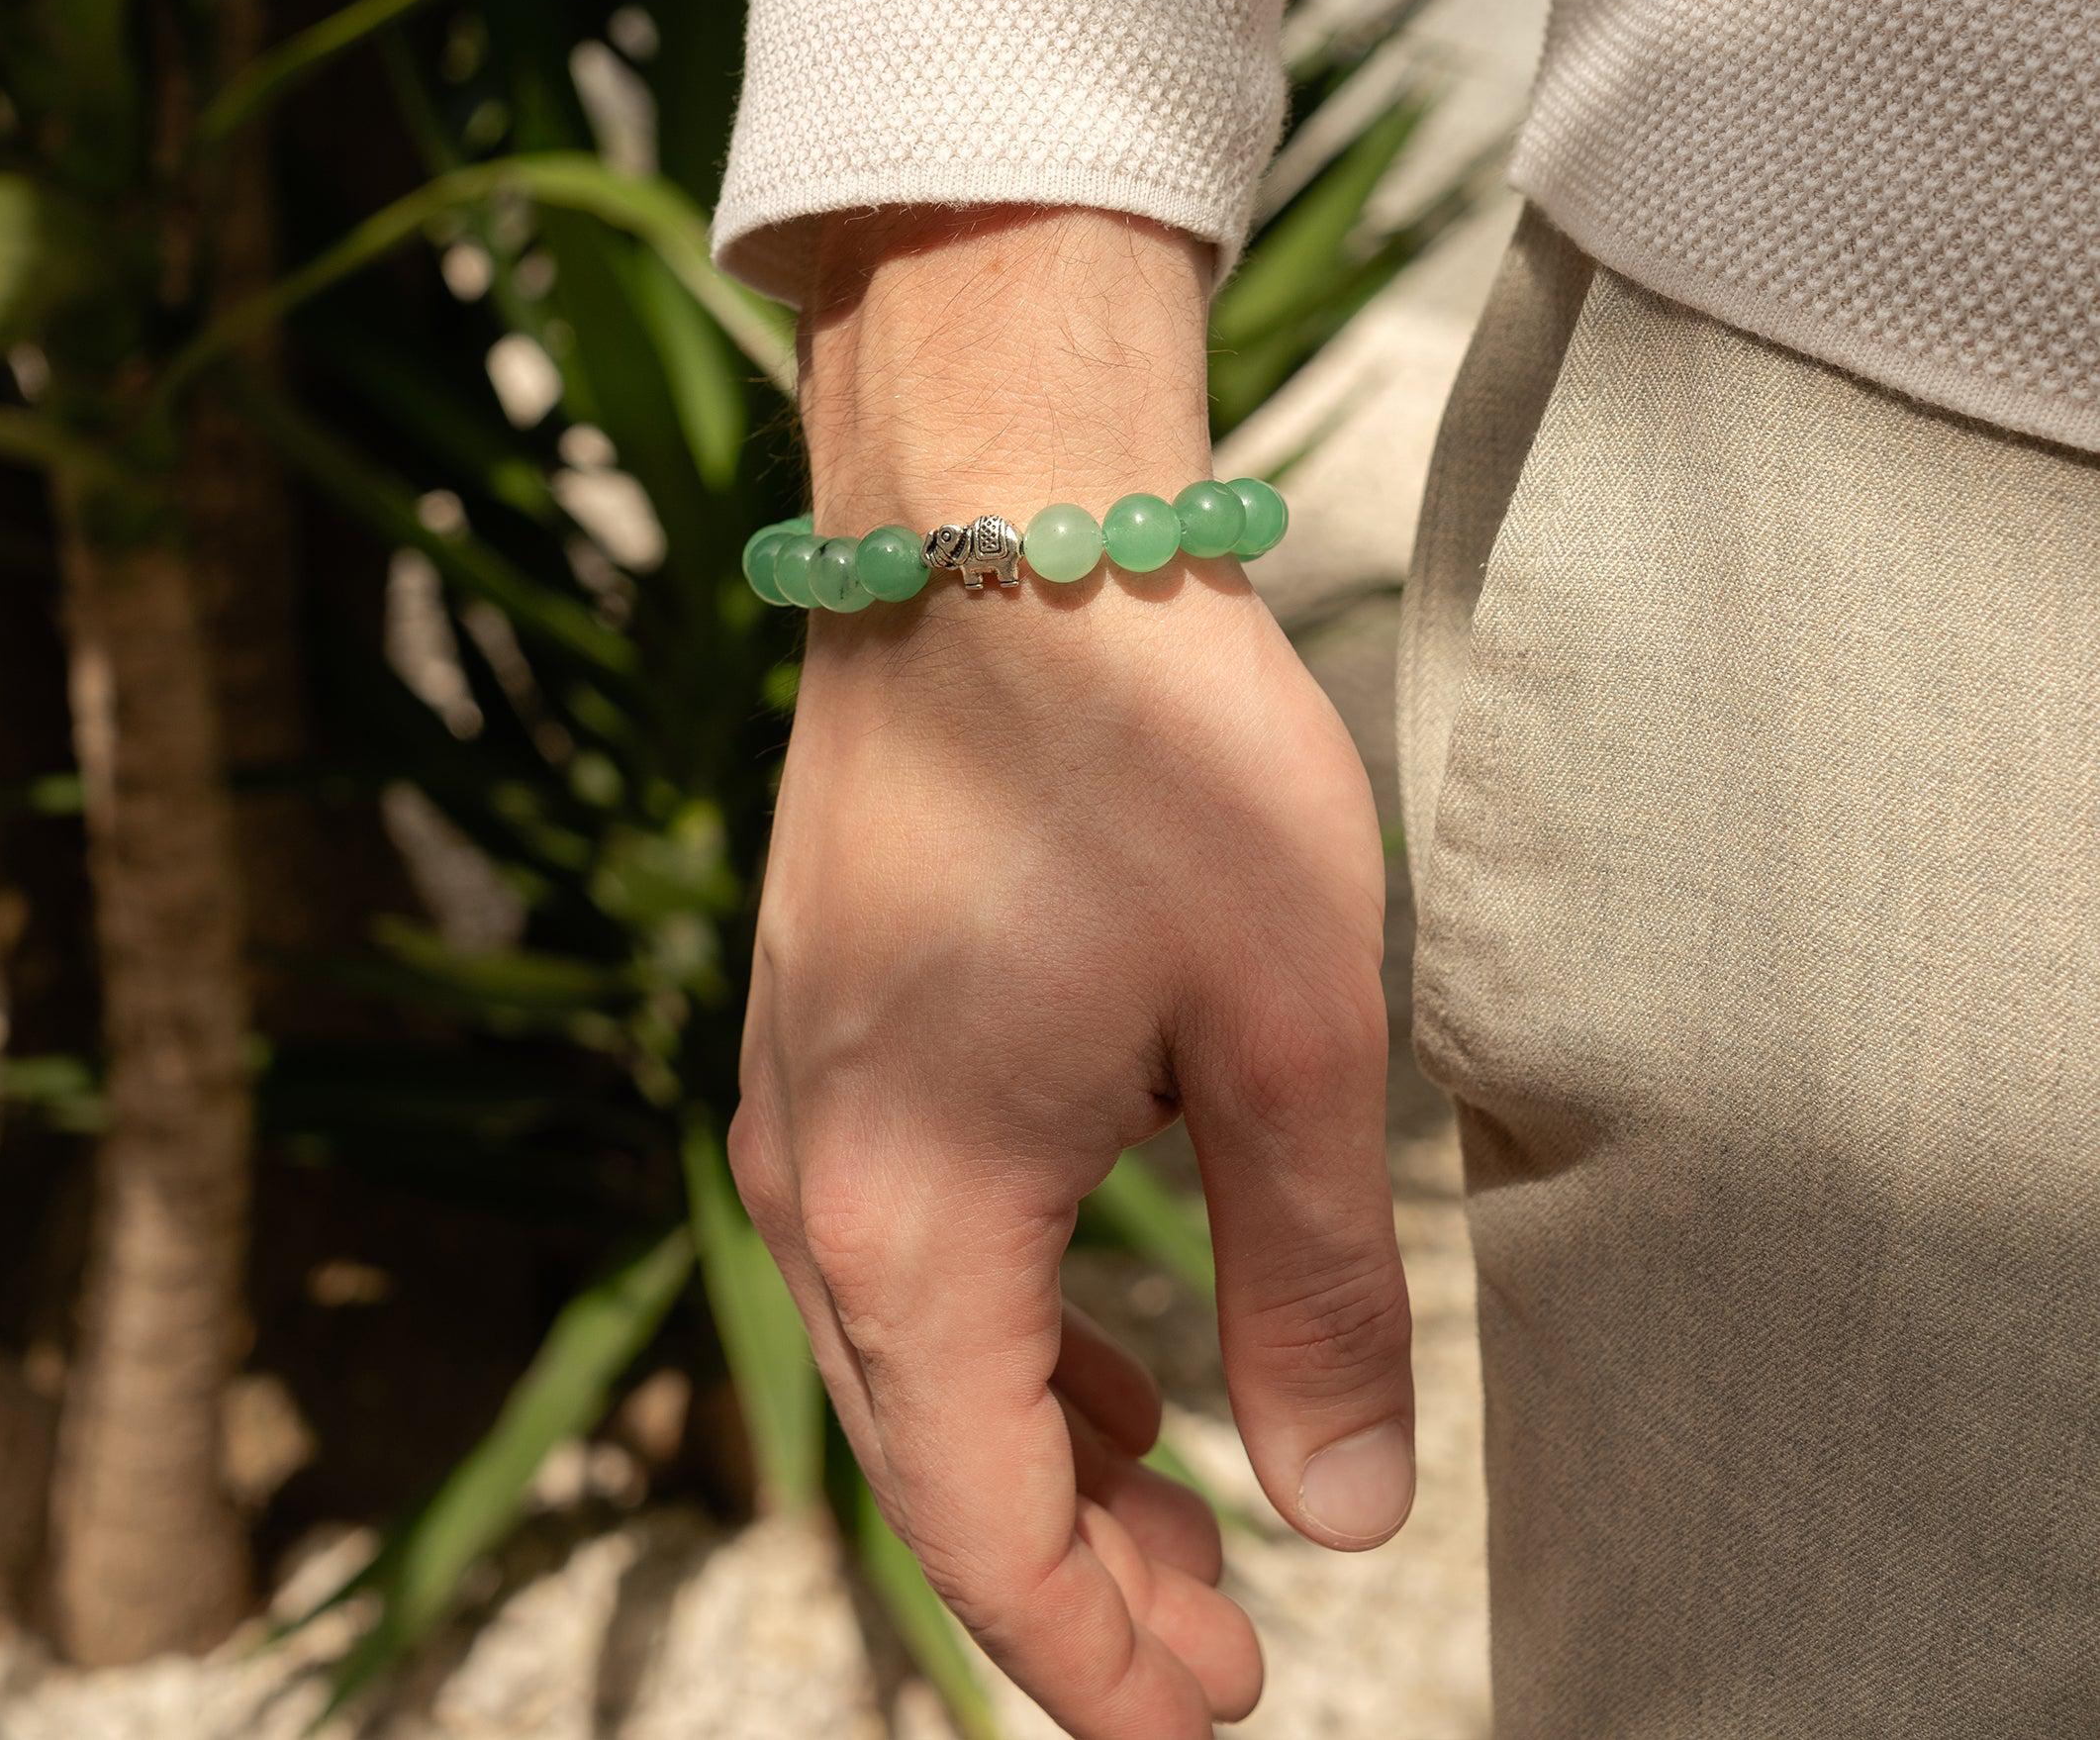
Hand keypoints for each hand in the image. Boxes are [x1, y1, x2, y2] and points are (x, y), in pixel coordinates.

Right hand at [731, 209, 1411, 1736]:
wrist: (996, 526)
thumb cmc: (1142, 754)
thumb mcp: (1285, 1039)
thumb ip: (1314, 1290)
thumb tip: (1343, 1506)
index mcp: (911, 1218)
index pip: (982, 1532)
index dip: (1099, 1659)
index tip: (1221, 1706)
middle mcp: (817, 1173)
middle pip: (928, 1452)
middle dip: (1075, 1568)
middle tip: (1224, 1627)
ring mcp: (803, 1085)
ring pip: (906, 1342)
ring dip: (1036, 1437)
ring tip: (1178, 1481)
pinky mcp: (826, 1011)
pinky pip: (894, 1229)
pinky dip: (996, 1313)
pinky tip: (1094, 1305)